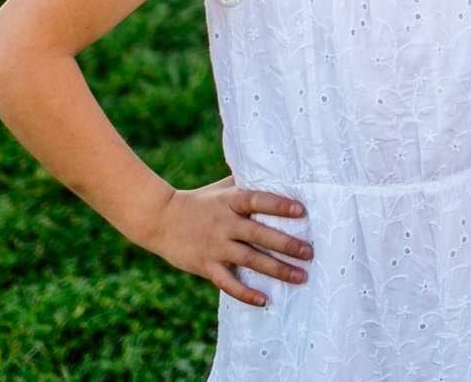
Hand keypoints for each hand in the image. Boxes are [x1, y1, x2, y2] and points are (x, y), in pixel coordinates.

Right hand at [137, 182, 312, 307]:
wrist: (159, 218)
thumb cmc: (199, 201)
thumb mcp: (222, 188)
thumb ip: (246, 182)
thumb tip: (277, 169)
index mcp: (230, 201)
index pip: (258, 200)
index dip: (279, 205)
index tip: (302, 212)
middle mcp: (224, 223)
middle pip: (259, 234)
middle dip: (287, 244)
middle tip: (310, 253)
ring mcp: (215, 246)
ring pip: (250, 259)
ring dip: (277, 269)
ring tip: (301, 277)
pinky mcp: (205, 265)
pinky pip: (227, 282)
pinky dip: (245, 293)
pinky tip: (264, 300)